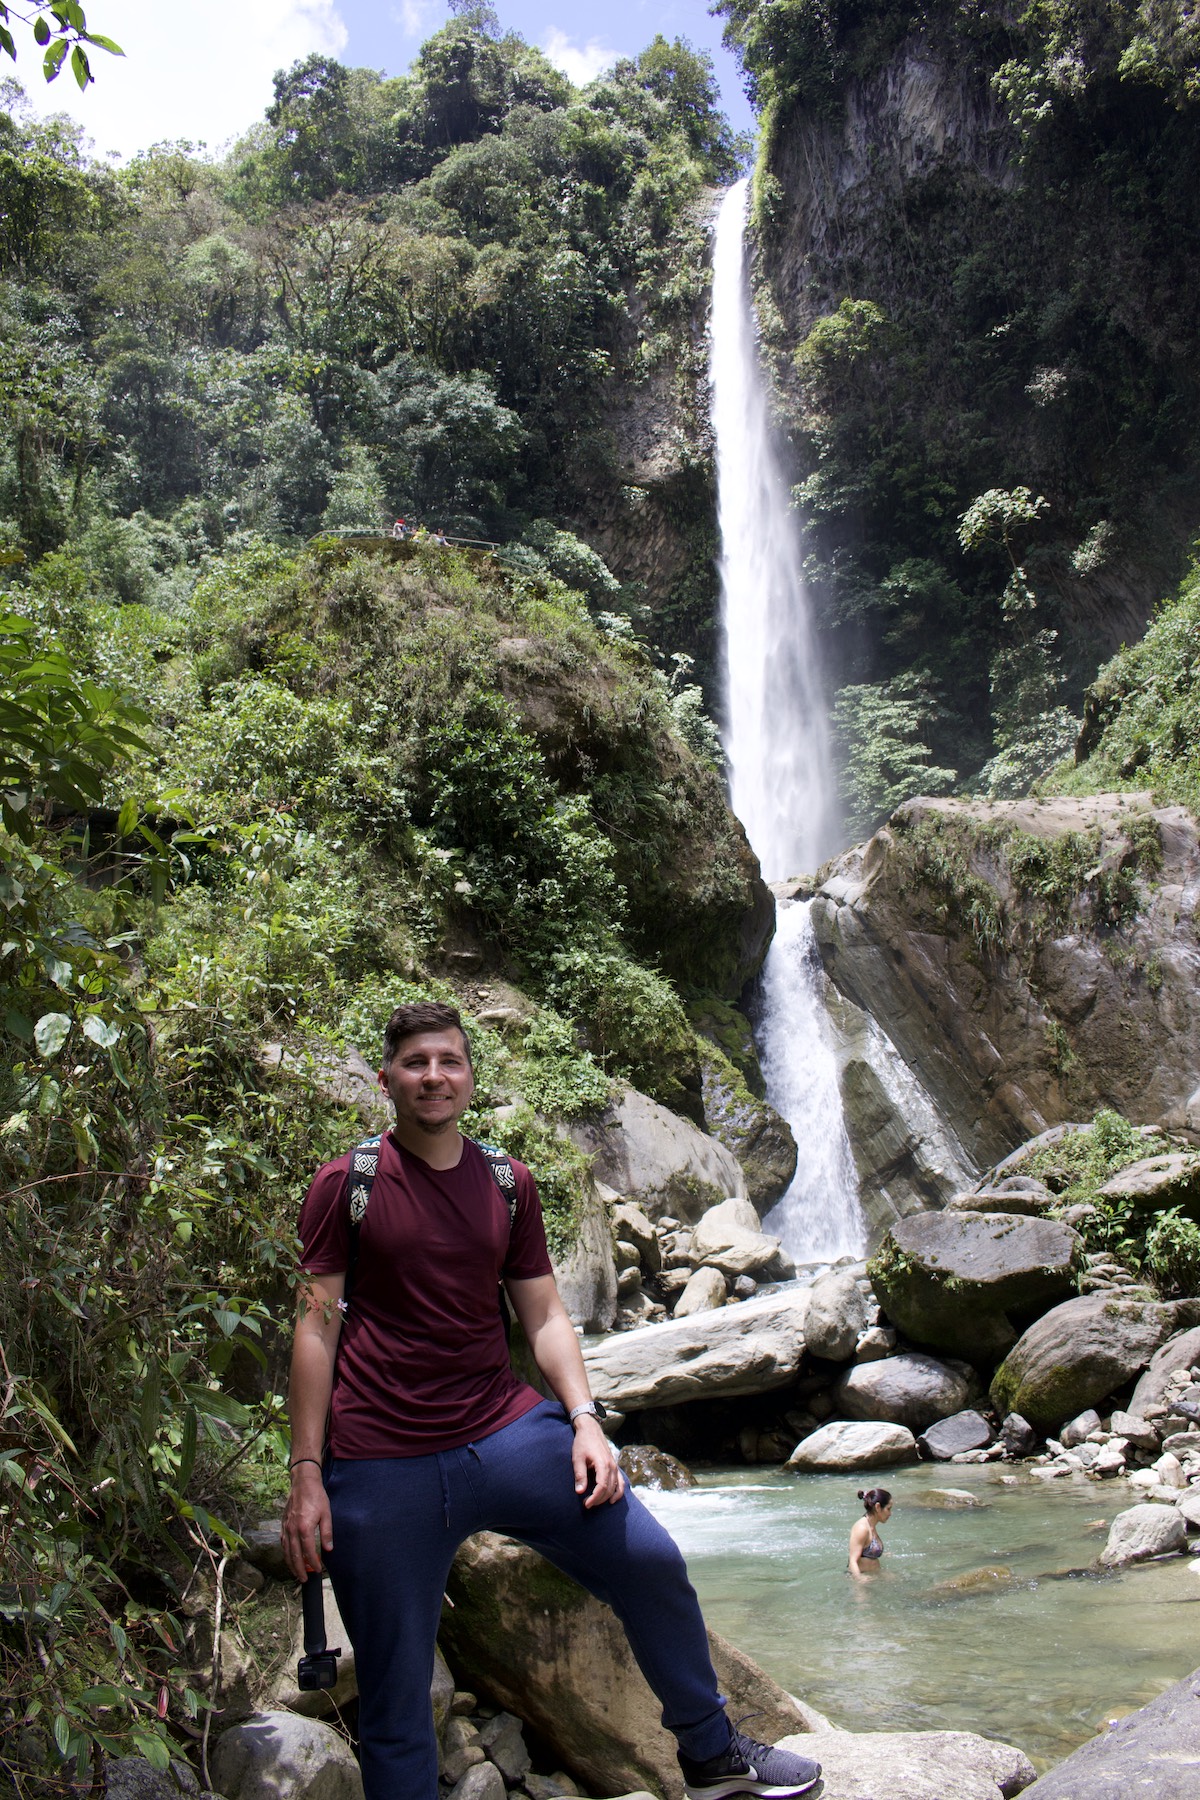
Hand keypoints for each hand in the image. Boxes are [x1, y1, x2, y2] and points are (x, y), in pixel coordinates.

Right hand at [281, 1464, 332, 1581]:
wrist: (303, 1483)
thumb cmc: (316, 1497)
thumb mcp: (326, 1513)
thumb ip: (327, 1532)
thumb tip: (328, 1549)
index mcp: (304, 1527)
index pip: (308, 1551)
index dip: (313, 1563)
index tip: (318, 1570)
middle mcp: (292, 1529)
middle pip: (294, 1555)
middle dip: (299, 1569)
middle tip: (304, 1580)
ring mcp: (286, 1527)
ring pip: (286, 1551)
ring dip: (291, 1564)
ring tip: (296, 1574)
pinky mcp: (283, 1524)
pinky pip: (283, 1543)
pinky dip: (286, 1553)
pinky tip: (289, 1558)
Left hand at [571, 1414, 623, 1508]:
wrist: (590, 1429)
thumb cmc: (582, 1443)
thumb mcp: (577, 1458)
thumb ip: (579, 1475)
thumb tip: (579, 1492)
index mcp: (603, 1463)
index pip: (602, 1486)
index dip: (595, 1498)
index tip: (586, 1504)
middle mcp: (612, 1466)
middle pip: (609, 1489)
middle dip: (598, 1499)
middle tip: (586, 1504)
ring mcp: (615, 1466)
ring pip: (615, 1487)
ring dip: (606, 1498)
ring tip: (595, 1502)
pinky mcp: (614, 1466)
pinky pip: (621, 1482)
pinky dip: (618, 1492)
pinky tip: (612, 1500)